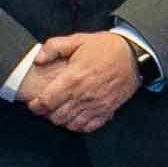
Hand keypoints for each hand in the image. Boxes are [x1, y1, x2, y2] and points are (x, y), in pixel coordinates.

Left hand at [21, 33, 141, 132]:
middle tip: (45, 107)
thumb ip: (54, 47)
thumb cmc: (106, 47)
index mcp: (73, 78)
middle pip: (57, 116)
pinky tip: (75, 118)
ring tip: (59, 112)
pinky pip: (88, 127)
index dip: (36, 106)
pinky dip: (78, 125)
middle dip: (47, 114)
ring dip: (62, 120)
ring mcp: (96, 105)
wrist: (134, 56)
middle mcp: (84, 95)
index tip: (33, 104)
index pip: (47, 101)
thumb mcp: (78, 39)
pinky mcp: (107, 110)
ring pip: (71, 123)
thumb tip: (37, 59)